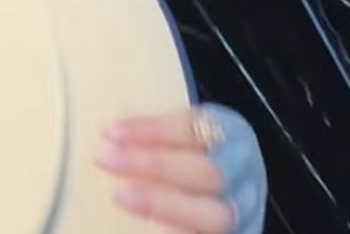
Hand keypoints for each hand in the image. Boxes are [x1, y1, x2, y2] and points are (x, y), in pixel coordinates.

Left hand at [99, 107, 256, 231]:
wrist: (220, 202)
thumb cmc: (183, 158)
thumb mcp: (179, 139)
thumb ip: (153, 135)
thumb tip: (106, 131)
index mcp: (232, 136)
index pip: (194, 126)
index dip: (152, 129)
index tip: (110, 132)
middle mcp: (244, 176)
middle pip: (206, 170)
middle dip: (154, 164)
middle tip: (107, 161)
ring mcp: (243, 215)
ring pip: (214, 215)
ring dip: (162, 203)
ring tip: (120, 196)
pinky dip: (173, 232)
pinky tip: (138, 228)